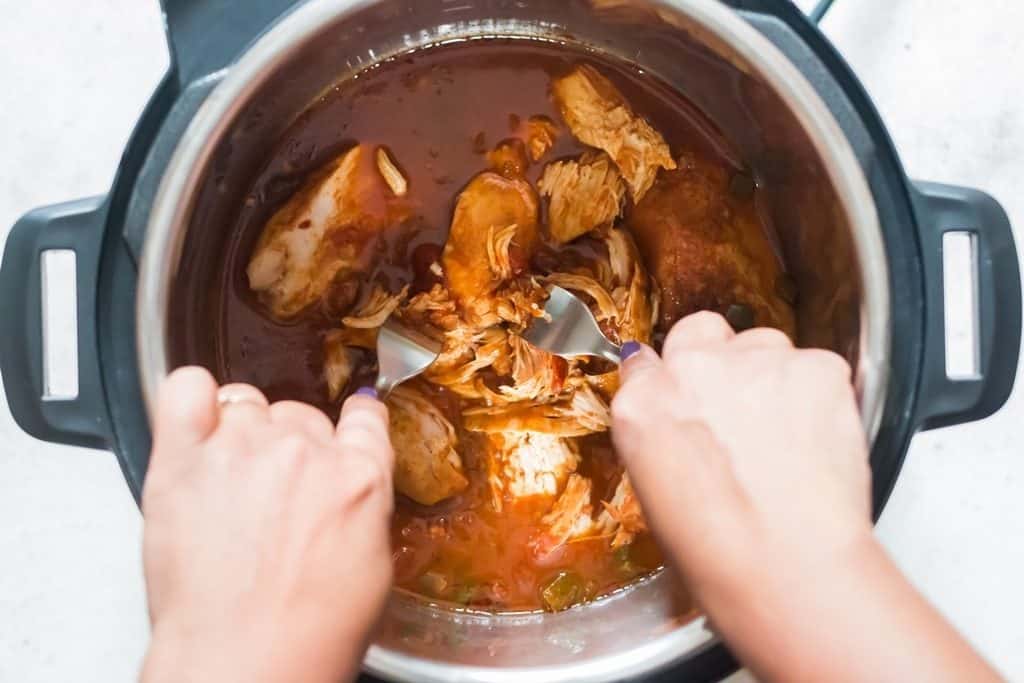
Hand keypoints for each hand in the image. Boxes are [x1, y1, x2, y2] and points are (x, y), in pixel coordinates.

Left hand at [140, 367, 393, 682]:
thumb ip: (362, 505)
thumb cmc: (310, 633)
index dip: (354, 425)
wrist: (244, 662)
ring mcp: (241, 448)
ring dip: (243, 431)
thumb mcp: (372, 567)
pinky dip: (192, 398)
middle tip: (278, 493)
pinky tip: (197, 424)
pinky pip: (186, 390)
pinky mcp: (183, 459)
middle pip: (301, 414)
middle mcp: (303, 450)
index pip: (365, 417)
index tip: (346, 432)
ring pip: (246, 403)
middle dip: (293, 445)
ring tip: (233, 478)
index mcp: (359, 475)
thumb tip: (351, 489)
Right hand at [612, 312, 998, 682]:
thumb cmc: (719, 552)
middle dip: (716, 357)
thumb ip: (660, 435)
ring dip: (771, 375)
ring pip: (764, 343)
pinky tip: (817, 438)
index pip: (645, 361)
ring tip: (785, 433)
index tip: (687, 395)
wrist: (787, 566)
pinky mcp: (816, 367)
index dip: (671, 379)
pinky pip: (818, 365)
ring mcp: (755, 362)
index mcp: (641, 405)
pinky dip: (820, 394)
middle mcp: (692, 369)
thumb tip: (678, 419)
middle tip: (737, 406)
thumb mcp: (655, 494)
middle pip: (700, 330)